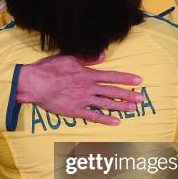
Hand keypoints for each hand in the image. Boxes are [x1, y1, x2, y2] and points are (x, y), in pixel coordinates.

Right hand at [16, 53, 143, 125]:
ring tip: (133, 110)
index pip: (112, 76)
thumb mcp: (69, 58)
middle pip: (113, 92)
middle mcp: (89, 87)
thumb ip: (87, 59)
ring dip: (121, 107)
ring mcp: (83, 100)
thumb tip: (102, 56)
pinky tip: (116, 122)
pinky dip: (106, 119)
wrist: (36, 84)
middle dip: (128, 95)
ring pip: (107, 104)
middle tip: (141, 99)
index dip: (127, 78)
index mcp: (88, 74)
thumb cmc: (50, 69)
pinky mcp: (76, 111)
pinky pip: (94, 116)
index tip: (139, 81)